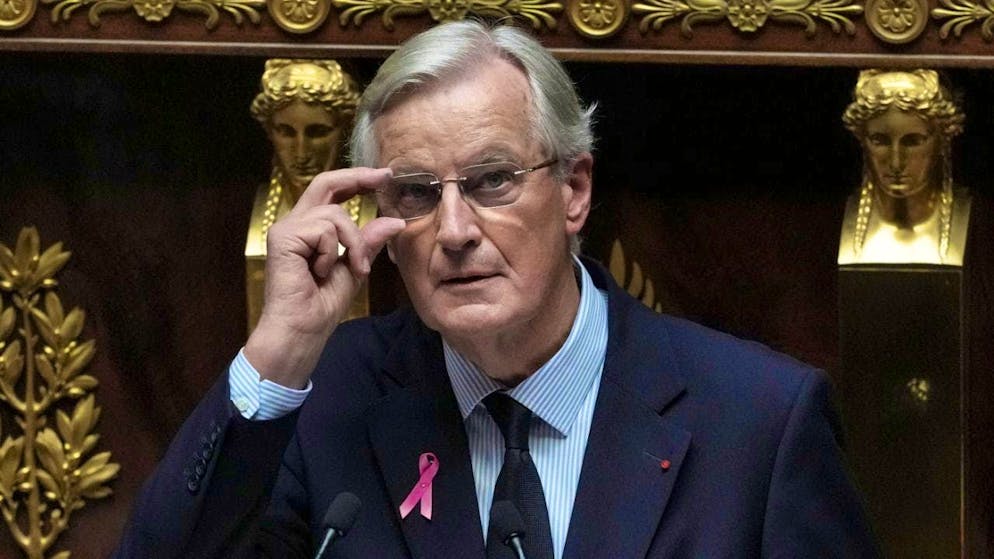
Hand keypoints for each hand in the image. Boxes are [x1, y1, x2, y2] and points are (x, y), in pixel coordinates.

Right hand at [244, 167, 405, 387]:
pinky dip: (333, 253)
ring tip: (352, 269)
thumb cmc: (323, 306)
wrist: (303, 330)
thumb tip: (395, 221)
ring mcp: (286, 229)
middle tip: (384, 177)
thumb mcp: (355, 267)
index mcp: (310, 229)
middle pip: (325, 183)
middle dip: (357, 177)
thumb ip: (369, 242)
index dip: (356, 179)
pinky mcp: (283, 237)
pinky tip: (320, 272)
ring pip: (334, 215)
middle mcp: (295, 223)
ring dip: (353, 243)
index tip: (383, 176)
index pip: (332, 193)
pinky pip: (324, 230)